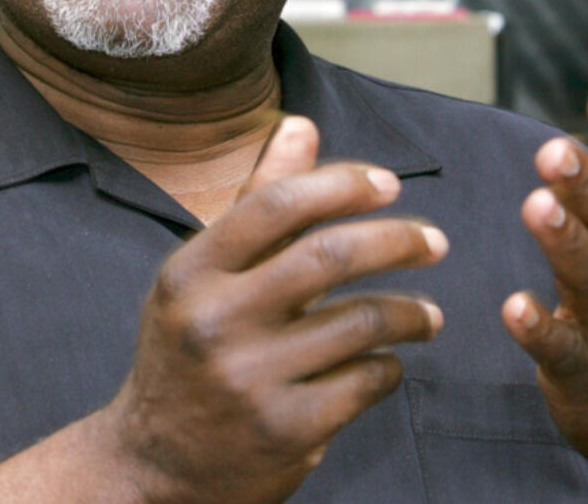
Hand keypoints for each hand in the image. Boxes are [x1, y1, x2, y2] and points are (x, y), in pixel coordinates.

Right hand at [100, 116, 447, 503]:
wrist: (152, 463)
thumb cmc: (187, 348)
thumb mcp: (204, 272)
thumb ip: (258, 200)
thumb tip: (302, 125)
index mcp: (191, 271)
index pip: (277, 204)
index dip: (343, 183)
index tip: (389, 184)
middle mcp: (215, 320)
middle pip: (329, 256)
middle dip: (398, 241)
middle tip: (435, 242)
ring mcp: (250, 380)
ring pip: (361, 321)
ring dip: (410, 312)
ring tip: (426, 314)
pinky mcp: (286, 432)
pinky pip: (366, 381)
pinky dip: (391, 366)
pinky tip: (389, 361)